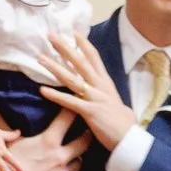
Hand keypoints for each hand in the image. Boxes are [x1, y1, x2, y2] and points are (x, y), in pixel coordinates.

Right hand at [0, 112, 85, 170]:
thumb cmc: (8, 167)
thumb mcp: (9, 144)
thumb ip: (5, 125)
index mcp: (49, 142)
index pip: (67, 119)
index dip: (73, 110)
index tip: (77, 105)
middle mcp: (60, 157)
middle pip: (84, 142)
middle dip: (88, 136)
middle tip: (89, 131)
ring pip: (78, 163)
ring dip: (76, 158)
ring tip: (73, 155)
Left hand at [38, 34, 138, 149]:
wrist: (130, 138)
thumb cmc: (122, 122)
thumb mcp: (114, 100)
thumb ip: (104, 91)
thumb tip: (98, 87)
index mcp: (106, 82)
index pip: (94, 57)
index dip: (84, 44)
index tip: (72, 32)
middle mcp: (100, 86)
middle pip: (81, 62)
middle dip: (65, 47)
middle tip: (50, 35)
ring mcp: (96, 98)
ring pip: (72, 78)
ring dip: (55, 67)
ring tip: (40, 59)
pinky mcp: (90, 112)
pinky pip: (70, 102)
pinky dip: (56, 96)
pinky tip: (43, 90)